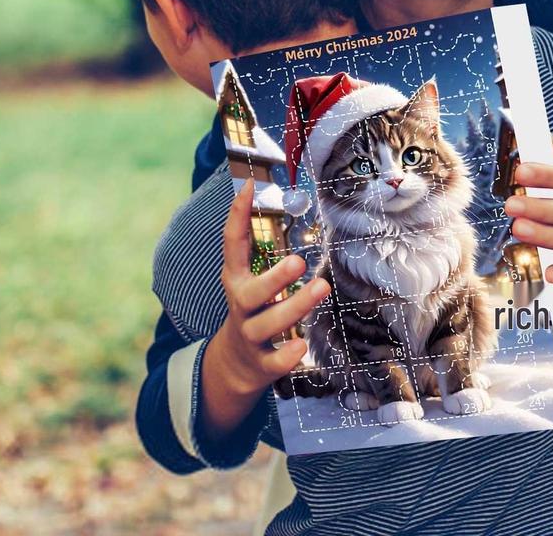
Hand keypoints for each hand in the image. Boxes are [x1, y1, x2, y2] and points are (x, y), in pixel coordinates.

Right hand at [212, 178, 331, 397]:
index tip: (248, 186)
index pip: (231, 244)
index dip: (236, 215)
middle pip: (252, 293)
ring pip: (268, 324)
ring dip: (294, 307)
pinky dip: (287, 356)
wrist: (233, 365)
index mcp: (236, 279)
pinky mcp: (261, 363)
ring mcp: (250, 335)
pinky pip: (274, 362)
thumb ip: (257, 247)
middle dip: (275, 278)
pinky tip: (302, 346)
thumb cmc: (252, 308)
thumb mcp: (248, 277)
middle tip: (299, 261)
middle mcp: (241, 305)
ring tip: (321, 288)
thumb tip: (271, 199)